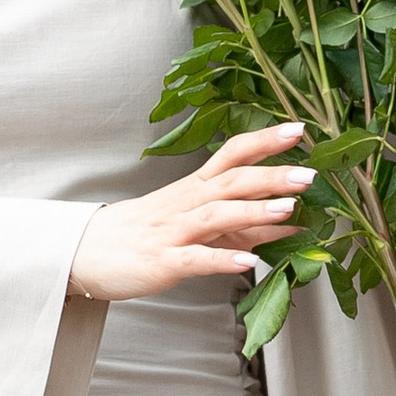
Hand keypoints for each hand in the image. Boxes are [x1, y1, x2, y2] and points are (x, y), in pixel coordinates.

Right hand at [70, 123, 311, 302]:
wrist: (86, 252)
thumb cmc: (146, 235)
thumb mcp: (199, 225)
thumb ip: (246, 224)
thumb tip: (294, 221)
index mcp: (195, 187)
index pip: (232, 154)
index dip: (265, 141)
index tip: (299, 130)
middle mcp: (186, 203)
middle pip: (231, 180)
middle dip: (271, 175)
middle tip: (309, 173)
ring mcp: (173, 231)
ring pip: (215, 215)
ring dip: (252, 211)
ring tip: (288, 210)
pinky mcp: (162, 261)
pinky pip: (194, 259)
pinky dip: (221, 260)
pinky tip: (247, 264)